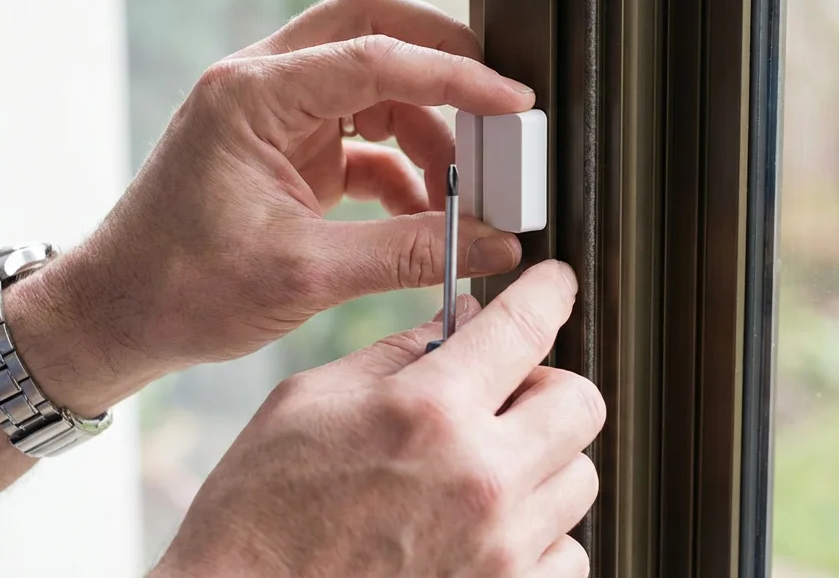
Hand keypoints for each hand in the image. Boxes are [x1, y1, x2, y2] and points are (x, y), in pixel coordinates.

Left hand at [7, 0, 533, 411]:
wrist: (114, 317)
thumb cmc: (179, 290)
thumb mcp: (306, 275)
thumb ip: (410, 253)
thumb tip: (494, 244)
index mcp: (254, 96)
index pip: (376, 55)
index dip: (456, 75)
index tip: (513, 102)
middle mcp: (263, 85)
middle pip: (372, 26)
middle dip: (442, 60)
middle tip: (497, 106)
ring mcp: (273, 114)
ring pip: (373, 81)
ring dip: (426, 127)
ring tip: (461, 189)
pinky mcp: (284, 148)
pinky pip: (360, 133)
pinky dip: (399, 165)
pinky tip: (422, 212)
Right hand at [154, 261, 600, 577]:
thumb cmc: (258, 514)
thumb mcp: (308, 403)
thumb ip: (395, 353)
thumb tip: (461, 321)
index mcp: (426, 412)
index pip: (526, 325)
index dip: (549, 292)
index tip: (553, 287)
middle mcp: (479, 479)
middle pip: (580, 402)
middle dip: (545, 385)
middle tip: (503, 395)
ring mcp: (500, 550)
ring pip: (579, 476)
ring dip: (542, 461)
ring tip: (483, 470)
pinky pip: (568, 552)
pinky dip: (541, 534)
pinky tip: (486, 527)